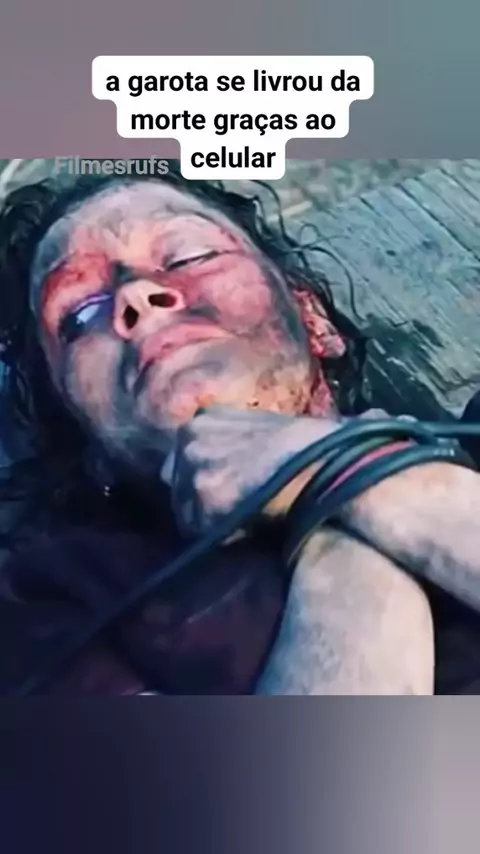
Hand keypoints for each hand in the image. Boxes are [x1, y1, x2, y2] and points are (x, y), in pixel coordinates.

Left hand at [161, 406, 339, 536]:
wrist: (328, 463)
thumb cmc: (308, 446)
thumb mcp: (260, 426)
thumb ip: (231, 439)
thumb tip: (226, 463)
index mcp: (203, 417)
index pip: (182, 458)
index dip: (205, 478)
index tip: (228, 490)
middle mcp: (190, 436)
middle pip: (177, 484)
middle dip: (200, 498)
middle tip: (235, 507)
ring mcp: (194, 466)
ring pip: (186, 509)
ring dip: (210, 519)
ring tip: (246, 516)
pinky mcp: (204, 496)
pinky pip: (199, 529)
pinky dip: (220, 534)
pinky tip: (249, 525)